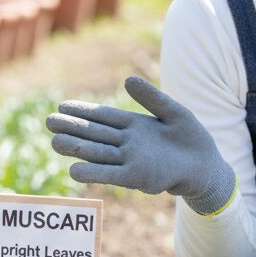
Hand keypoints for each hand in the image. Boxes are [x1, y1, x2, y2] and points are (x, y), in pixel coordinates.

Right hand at [46, 76, 236, 214]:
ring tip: (54, 141)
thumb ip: (152, 97)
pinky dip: (94, 173)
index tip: (62, 105)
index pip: (104, 117)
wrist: (207, 166)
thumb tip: (127, 80)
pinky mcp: (138, 176)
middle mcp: (128, 143)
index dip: (83, 111)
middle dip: (72, 128)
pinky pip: (111, 175)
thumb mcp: (174, 112)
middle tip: (49, 121)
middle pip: (95, 134)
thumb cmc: (192, 139)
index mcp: (135, 125)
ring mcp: (131, 160)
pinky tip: (74, 170)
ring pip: (97, 153)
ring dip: (76, 148)